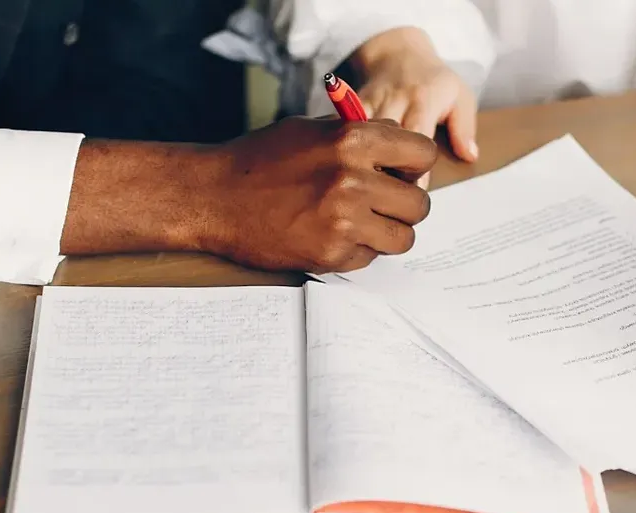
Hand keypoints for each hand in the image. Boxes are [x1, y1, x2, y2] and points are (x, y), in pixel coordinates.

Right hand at [197, 116, 436, 272]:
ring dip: (388, 233)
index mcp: (352, 140)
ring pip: (403, 238)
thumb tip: (400, 148)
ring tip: (362, 224)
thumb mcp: (311, 130)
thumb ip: (359, 136)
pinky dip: (357, 251)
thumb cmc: (260, 160)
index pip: (422, 154)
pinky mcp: (330, 255)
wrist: (213, 197)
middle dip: (405, 206)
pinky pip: (370, 258)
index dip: (414, 166)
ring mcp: (343, 222)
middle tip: (383, 205)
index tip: (401, 173)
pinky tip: (331, 236)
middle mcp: (353, 180)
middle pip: (419, 204)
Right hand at [349, 26, 479, 181]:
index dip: (416, 168)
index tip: (415, 192)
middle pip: (386, 141)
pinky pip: (344, 131)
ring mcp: (369, 103)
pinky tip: (348, 171)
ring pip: (362, 138)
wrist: (396, 52)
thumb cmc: (433, 81)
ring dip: (364, 164)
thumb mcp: (459, 96)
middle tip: (390, 197)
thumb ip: (464, 127)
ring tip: (366, 190)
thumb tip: (469, 155)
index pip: (418, 137)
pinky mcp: (349, 106)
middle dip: (387, 170)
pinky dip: (346, 150)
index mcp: (423, 99)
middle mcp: (394, 100)